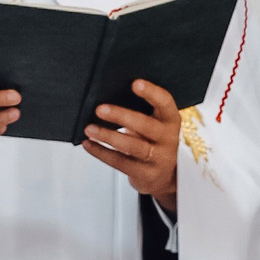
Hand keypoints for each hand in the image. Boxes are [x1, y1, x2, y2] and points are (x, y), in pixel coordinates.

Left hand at [84, 77, 180, 206]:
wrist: (163, 175)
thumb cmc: (151, 141)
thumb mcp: (153, 124)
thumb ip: (139, 111)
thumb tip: (106, 95)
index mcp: (170, 120)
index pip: (165, 102)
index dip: (151, 92)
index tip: (134, 83)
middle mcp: (168, 139)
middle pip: (145, 125)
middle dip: (121, 116)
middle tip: (99, 109)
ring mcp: (159, 158)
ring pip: (132, 146)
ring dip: (108, 136)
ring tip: (89, 129)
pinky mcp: (146, 174)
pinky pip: (120, 163)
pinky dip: (101, 152)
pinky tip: (89, 144)